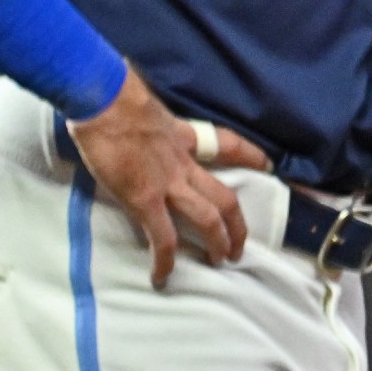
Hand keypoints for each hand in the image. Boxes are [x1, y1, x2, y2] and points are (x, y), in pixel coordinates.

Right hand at [66, 67, 272, 286]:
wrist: (103, 98)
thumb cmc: (115, 94)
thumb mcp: (146, 107)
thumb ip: (151, 123)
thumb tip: (140, 121)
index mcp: (182, 137)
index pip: (226, 144)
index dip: (250, 155)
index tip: (268, 164)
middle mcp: (182, 163)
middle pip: (224, 196)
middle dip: (237, 224)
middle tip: (240, 245)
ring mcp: (167, 183)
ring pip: (207, 218)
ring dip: (217, 242)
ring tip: (220, 261)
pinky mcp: (145, 199)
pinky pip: (163, 237)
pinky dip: (165, 260)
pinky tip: (163, 276)